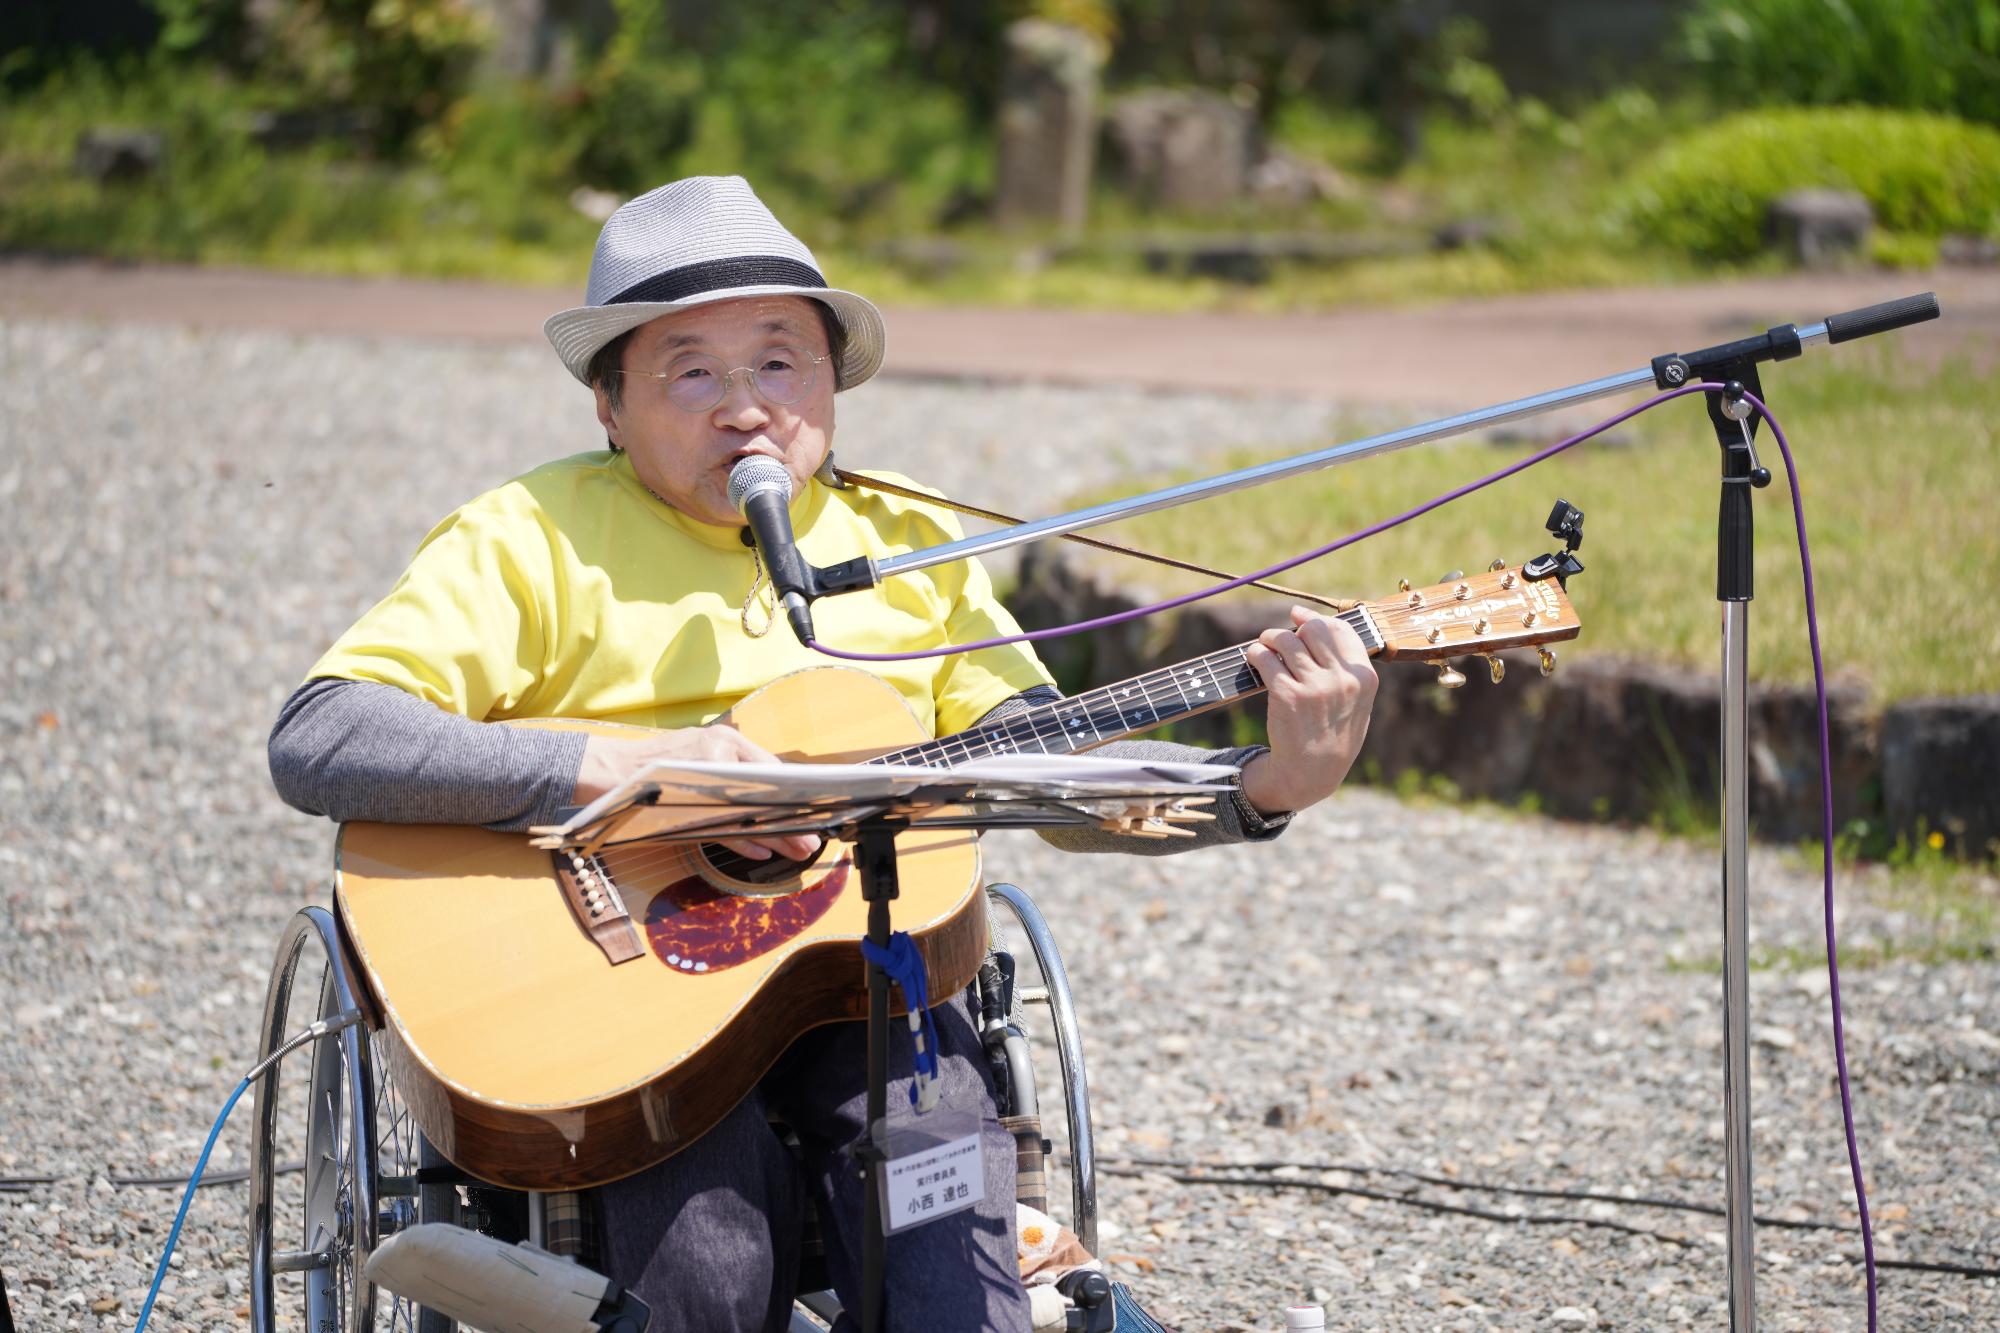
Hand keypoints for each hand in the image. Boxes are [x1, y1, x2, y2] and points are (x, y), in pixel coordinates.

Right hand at [573, 725, 819, 861]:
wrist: (607, 771)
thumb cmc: (656, 770)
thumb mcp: (698, 758)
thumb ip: (729, 772)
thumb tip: (771, 800)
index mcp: (723, 739)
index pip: (769, 767)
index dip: (794, 792)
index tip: (813, 810)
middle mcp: (717, 752)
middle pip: (766, 790)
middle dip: (793, 819)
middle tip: (813, 840)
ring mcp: (702, 776)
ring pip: (749, 811)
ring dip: (776, 834)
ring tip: (798, 850)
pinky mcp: (684, 802)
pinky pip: (722, 827)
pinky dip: (743, 842)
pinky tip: (762, 852)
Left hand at [1238, 605, 1378, 815]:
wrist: (1312, 772)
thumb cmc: (1333, 734)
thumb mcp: (1356, 703)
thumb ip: (1346, 668)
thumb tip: (1316, 626)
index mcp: (1363, 678)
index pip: (1340, 630)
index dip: (1316, 618)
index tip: (1299, 616)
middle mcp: (1341, 679)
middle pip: (1313, 629)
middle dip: (1293, 627)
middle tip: (1278, 636)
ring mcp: (1314, 687)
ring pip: (1286, 640)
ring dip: (1270, 638)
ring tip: (1264, 645)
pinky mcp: (1286, 695)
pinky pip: (1266, 659)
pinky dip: (1256, 653)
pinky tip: (1255, 658)